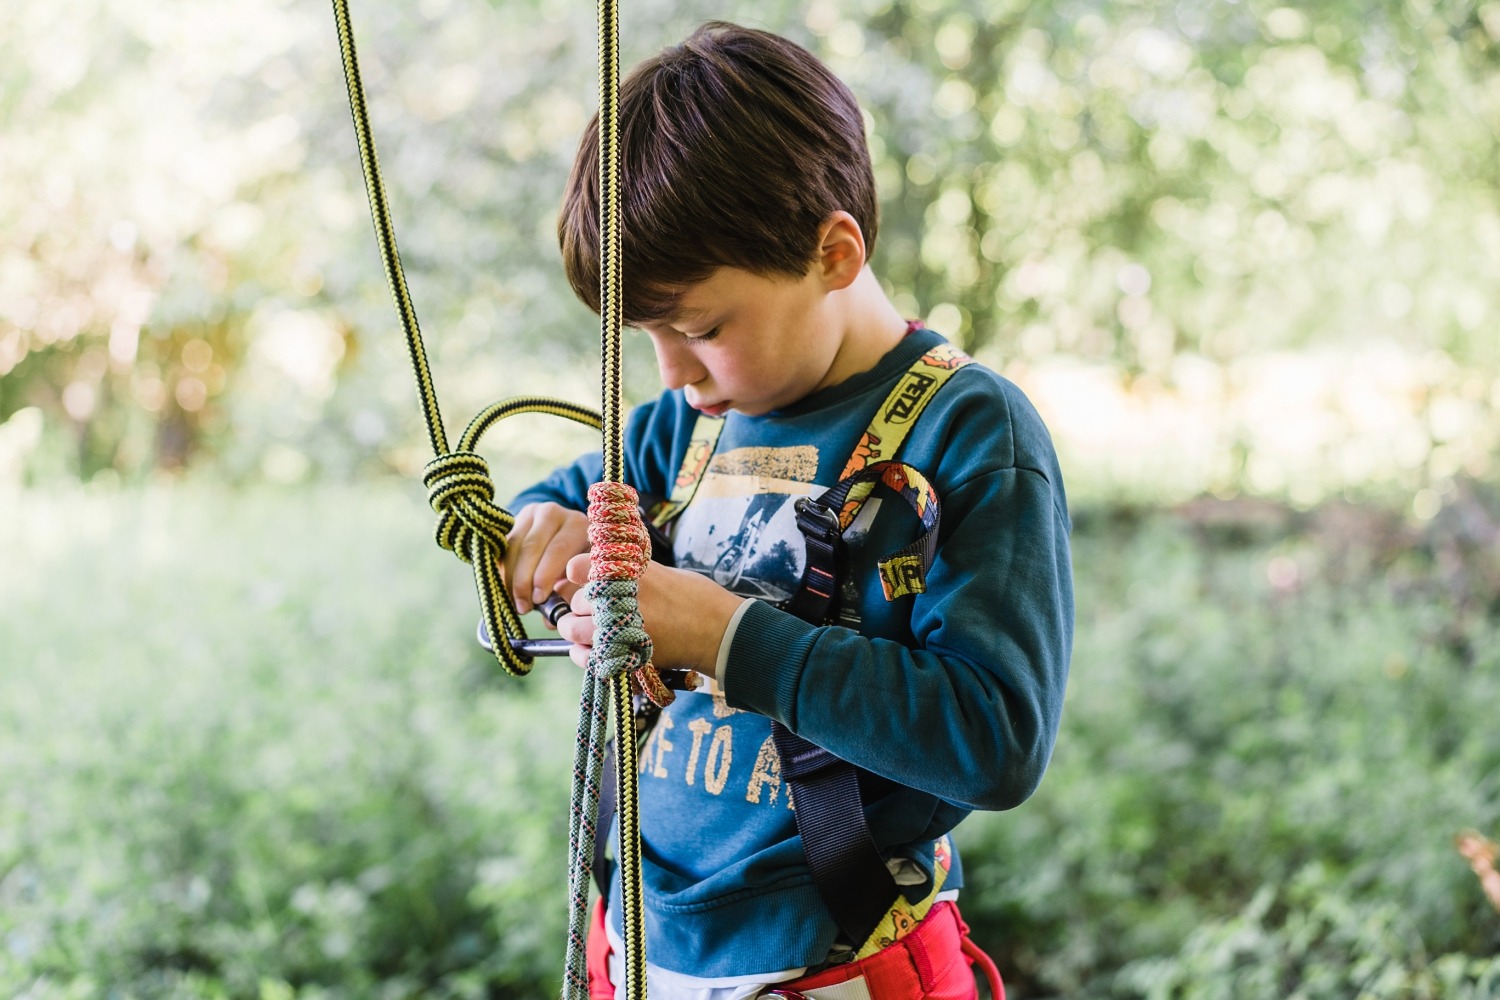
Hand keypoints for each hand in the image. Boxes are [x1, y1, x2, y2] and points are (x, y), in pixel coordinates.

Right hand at [502, 502, 588, 620]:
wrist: (562, 533)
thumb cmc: (576, 561)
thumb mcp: (579, 574)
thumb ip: (569, 594)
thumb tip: (551, 619)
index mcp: (577, 524)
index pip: (558, 549)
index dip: (545, 576)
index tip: (538, 600)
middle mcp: (554, 513)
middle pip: (532, 547)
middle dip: (524, 580)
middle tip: (523, 607)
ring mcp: (531, 513)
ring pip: (513, 546)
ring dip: (510, 578)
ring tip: (514, 602)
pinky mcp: (513, 519)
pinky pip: (502, 546)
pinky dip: (502, 569)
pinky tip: (505, 588)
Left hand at [557, 553, 746, 678]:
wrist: (719, 631)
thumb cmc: (695, 598)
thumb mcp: (660, 572)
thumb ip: (627, 574)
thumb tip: (596, 575)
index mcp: (627, 572)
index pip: (576, 567)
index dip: (578, 573)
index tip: (586, 578)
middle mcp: (619, 598)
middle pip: (577, 601)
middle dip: (584, 608)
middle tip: (600, 612)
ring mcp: (619, 628)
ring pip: (574, 629)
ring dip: (579, 631)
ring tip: (597, 633)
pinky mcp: (624, 655)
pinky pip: (587, 657)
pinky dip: (586, 656)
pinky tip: (597, 653)